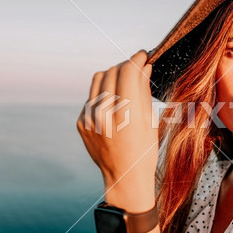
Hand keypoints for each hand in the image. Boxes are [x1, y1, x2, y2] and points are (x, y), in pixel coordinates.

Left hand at [77, 50, 158, 209]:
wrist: (124, 178)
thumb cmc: (144, 152)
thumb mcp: (151, 121)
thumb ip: (144, 91)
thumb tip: (145, 66)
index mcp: (127, 115)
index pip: (128, 72)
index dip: (136, 59)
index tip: (143, 55)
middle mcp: (105, 114)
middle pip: (112, 71)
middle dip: (126, 65)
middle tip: (136, 68)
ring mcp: (89, 118)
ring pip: (99, 79)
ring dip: (113, 75)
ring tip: (124, 83)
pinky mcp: (81, 122)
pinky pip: (92, 96)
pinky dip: (104, 93)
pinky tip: (114, 103)